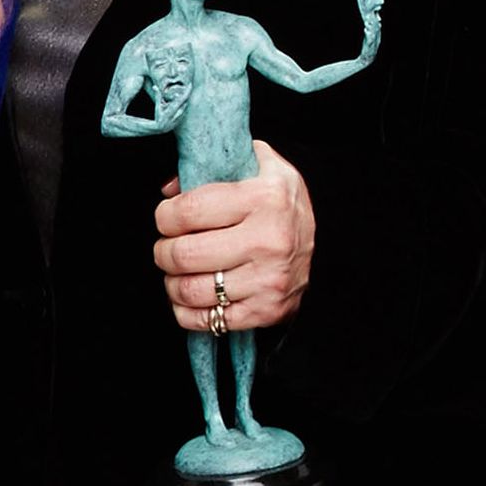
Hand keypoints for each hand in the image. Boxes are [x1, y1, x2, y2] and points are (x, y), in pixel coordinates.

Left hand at [152, 140, 318, 336]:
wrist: (322, 243)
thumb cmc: (279, 204)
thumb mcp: (260, 167)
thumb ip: (217, 165)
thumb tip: (171, 189)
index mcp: (265, 198)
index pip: (188, 211)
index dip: (165, 216)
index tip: (168, 218)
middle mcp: (270, 240)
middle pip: (184, 255)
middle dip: (163, 252)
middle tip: (168, 248)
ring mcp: (269, 279)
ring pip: (190, 290)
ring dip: (172, 283)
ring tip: (179, 272)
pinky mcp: (267, 310)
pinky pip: (207, 320)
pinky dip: (187, 311)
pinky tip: (192, 297)